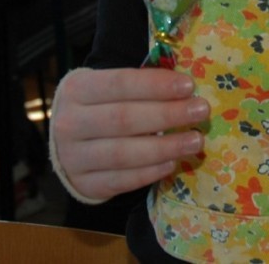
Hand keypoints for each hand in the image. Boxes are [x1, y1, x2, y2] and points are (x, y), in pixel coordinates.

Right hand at [50, 67, 207, 202]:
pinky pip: (122, 180)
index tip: (189, 86)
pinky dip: (150, 172)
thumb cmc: (100, 106)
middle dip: (167, 114)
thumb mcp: (108, 88)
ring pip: (124, 153)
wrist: (68, 143)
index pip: (119, 83)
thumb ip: (141, 85)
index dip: (155, 85)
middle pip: (123, 119)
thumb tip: (186, 87)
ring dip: (165, 147)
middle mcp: (69, 123)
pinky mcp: (85, 184)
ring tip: (196, 141)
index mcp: (77, 88)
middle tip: (201, 111)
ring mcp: (73, 157)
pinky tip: (172, 163)